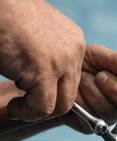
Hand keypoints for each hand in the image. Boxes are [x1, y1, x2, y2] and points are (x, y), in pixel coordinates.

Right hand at [0, 0, 85, 121]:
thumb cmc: (7, 17)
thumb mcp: (38, 35)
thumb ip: (50, 54)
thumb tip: (47, 80)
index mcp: (74, 42)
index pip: (74, 81)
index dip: (53, 93)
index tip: (32, 96)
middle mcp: (74, 51)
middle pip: (72, 94)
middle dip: (48, 106)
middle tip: (25, 106)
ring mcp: (62, 61)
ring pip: (62, 105)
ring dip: (38, 112)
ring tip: (18, 107)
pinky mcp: (43, 70)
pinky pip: (43, 107)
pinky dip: (27, 113)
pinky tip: (14, 107)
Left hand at [61, 45, 116, 133]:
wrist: (52, 77)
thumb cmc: (79, 63)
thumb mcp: (98, 54)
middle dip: (114, 86)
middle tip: (100, 75)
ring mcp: (111, 116)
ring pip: (109, 109)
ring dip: (93, 91)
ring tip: (84, 81)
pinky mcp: (94, 126)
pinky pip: (93, 117)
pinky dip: (81, 102)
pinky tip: (77, 96)